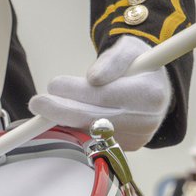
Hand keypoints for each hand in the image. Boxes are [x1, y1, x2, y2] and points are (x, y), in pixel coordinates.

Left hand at [28, 36, 171, 150]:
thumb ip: (112, 60)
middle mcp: (146, 121)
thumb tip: (93, 78)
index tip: (53, 84)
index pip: (104, 96)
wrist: (158, 87)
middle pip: (94, 119)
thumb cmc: (139, 65)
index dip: (75, 91)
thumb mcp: (129, 48)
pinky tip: (69, 115)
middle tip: (37, 103)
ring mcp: (138, 138)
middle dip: (61, 111)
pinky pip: (96, 139)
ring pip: (91, 132)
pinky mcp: (128, 147)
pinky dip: (78, 128)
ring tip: (47, 107)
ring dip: (65, 120)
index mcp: (149, 94)